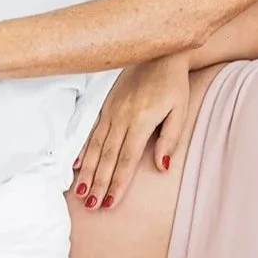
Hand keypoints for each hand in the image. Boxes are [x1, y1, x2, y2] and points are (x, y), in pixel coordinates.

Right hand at [71, 53, 190, 210]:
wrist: (160, 52)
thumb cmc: (173, 84)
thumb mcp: (180, 110)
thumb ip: (170, 138)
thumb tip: (162, 166)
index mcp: (141, 120)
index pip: (127, 159)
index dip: (118, 183)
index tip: (110, 203)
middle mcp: (122, 117)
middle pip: (107, 157)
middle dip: (98, 183)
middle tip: (91, 205)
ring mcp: (111, 110)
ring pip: (95, 146)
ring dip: (87, 171)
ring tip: (80, 192)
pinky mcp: (106, 105)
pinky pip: (92, 131)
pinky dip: (83, 150)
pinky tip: (76, 165)